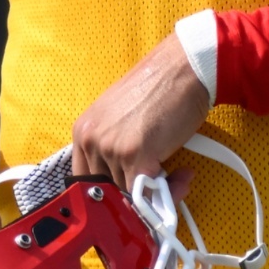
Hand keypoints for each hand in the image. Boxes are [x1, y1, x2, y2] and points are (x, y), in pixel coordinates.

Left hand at [71, 33, 212, 196]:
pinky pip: (146, 194)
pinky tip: (181, 178)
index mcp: (84, 130)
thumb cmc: (160, 89)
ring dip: (155, 194)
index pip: (85, 180)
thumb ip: (115, 148)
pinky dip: (167, 193)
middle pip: (106, 190)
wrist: (184, 69)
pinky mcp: (134, 155)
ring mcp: (111, 148)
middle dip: (135, 195)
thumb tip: (125, 183)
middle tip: (160, 187)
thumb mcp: (122, 118)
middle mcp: (91, 140)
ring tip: (176, 177)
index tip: (128, 198)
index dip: (109, 194)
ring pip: (127, 194)